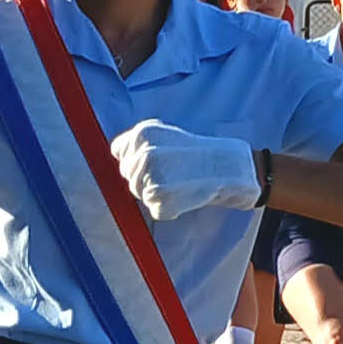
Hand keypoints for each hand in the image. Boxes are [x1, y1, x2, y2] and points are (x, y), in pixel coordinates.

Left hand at [111, 119, 261, 217]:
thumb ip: (137, 144)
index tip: (154, 161)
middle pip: (129, 176)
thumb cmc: (197, 152)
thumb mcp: (163, 133)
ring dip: (157, 193)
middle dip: (146, 178)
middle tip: (174, 173)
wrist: (227, 167)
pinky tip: (185, 194)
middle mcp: (143, 155)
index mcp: (141, 135)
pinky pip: (155, 210)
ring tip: (180, 182)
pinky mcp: (161, 200)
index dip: (134, 160)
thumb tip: (115, 156)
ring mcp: (151, 178)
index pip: (119, 153)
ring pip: (140, 194)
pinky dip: (169, 207)